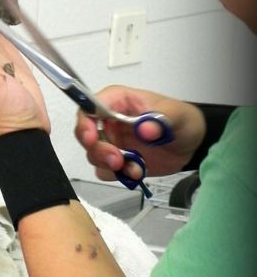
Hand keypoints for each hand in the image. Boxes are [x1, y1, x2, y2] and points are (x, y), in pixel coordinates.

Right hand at [74, 86, 206, 179]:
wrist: (191, 144)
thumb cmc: (181, 120)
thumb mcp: (177, 116)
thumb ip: (162, 120)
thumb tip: (144, 128)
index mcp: (118, 101)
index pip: (90, 106)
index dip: (85, 122)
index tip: (91, 139)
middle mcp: (109, 121)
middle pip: (86, 134)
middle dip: (98, 150)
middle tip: (117, 160)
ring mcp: (112, 142)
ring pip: (93, 154)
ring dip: (110, 165)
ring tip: (136, 168)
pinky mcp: (117, 160)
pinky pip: (106, 171)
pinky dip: (119, 175)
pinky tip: (138, 172)